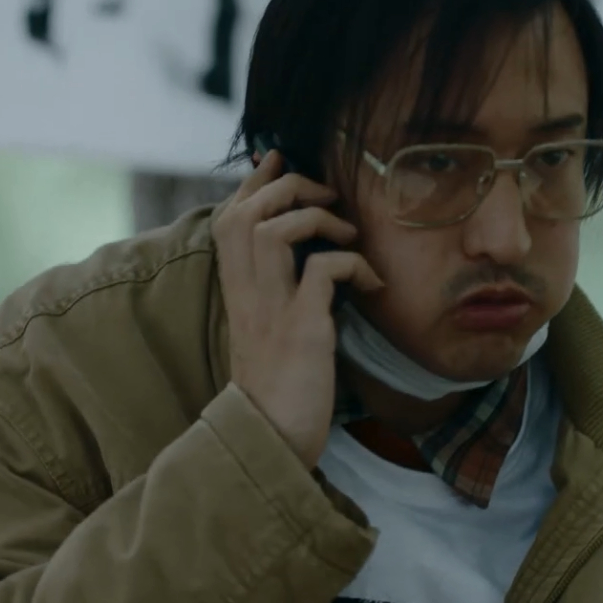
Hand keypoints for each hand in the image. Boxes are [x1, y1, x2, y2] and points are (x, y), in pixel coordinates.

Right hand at [212, 150, 383, 468]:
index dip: (252, 184)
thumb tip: (308, 264)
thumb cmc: (278, 390)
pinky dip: (352, 264)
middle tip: (326, 195)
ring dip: (316, 218)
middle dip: (286, 188)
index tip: (277, 160)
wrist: (271, 441)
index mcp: (237, 294)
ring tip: (348, 234)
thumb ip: (276, 294)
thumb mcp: (270, 333)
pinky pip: (322, 271)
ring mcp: (272, 312)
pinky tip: (372, 285)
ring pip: (272, 230)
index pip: (229, 220)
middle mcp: (247, 296)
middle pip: (245, 214)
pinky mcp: (302, 331)